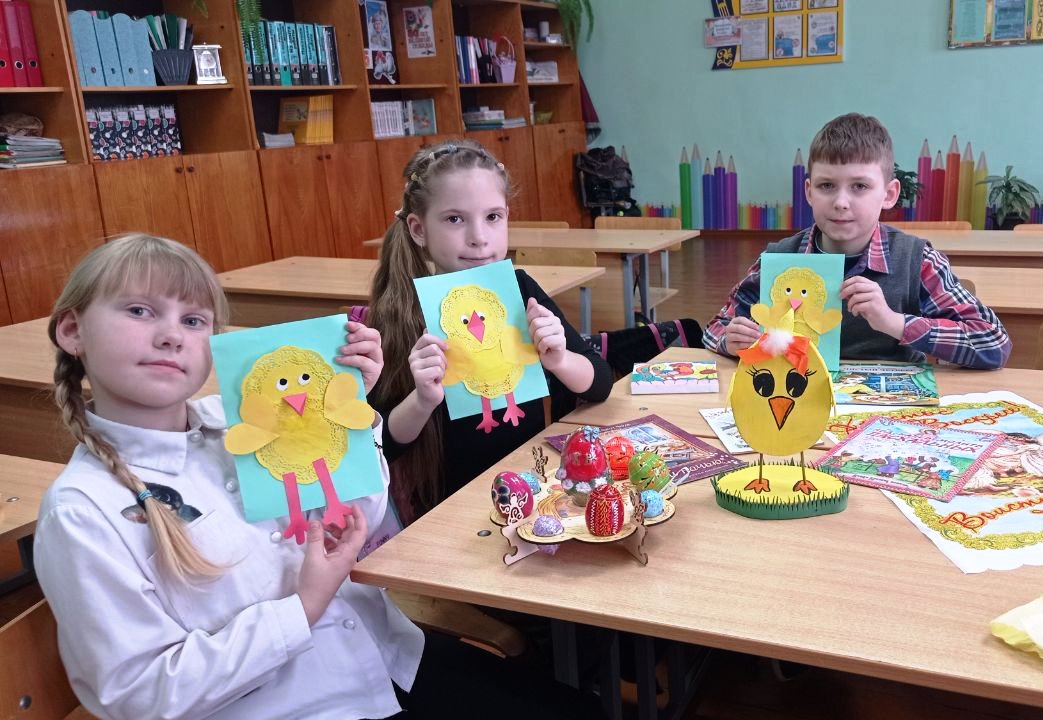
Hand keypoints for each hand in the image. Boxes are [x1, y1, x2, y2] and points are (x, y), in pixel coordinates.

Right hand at [298, 507, 367, 625]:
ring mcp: (340, 561)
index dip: (359, 518)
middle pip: (351, 534)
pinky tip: (317, 536)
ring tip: (320, 523)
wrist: (309, 604)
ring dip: (333, 530)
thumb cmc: (314, 582)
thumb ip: (315, 537)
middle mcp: (347, 556)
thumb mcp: (313, 557)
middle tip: (332, 512)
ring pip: (341, 540)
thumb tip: (314, 520)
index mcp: (348, 554)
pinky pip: (333, 547)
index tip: (352, 506)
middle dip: (343, 521)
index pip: (360, 532)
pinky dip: (327, 539)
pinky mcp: (332, 564)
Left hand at [335, 321, 382, 393]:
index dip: (359, 326)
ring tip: (341, 350)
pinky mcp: (375, 372)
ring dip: (355, 346)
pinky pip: (365, 361)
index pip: (369, 331)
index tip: (347, 325)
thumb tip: (335, 333)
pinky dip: (351, 359)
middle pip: (375, 335)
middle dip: (361, 333)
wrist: (348, 394)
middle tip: (347, 338)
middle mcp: (376, 353)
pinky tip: (340, 360)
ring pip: (372, 347)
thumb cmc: (345, 373)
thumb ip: (344, 345)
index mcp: (369, 346)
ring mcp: (377, 362)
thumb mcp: (344, 356)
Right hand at [409, 331, 447, 408]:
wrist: (429, 395)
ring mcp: (414, 367)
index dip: (439, 341)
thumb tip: (427, 328)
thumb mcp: (433, 358)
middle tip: (440, 368)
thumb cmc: (434, 375)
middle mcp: (412, 357)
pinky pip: (438, 370)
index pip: (426, 338)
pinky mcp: (419, 376)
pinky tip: (435, 380)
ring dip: (442, 369)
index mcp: (415, 350)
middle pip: (434, 349)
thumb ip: (431, 345)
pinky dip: (441, 376)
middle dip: (443, 359)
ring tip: (437, 375)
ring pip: (438, 360)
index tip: (446, 348)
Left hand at [527, 298, 566, 370]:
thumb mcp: (532, 328)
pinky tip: (545, 350)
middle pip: (535, 322)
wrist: (551, 360)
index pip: (536, 309)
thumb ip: (531, 314)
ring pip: (540, 333)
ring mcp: (560, 329)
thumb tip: (531, 299)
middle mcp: (555, 320)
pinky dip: (541, 348)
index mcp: (548, 315)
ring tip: (540, 345)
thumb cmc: (540, 344)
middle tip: (536, 340)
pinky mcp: (561, 340)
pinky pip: (545, 341)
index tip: (531, 328)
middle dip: (532, 334)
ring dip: (536, 342)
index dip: (529, 319)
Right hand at [723, 316, 761, 354]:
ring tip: (756, 340)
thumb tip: (762, 330)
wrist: (733, 344)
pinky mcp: (730, 346)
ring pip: (738, 336)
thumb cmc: (742, 334)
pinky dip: (747, 345)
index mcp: (735, 321)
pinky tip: (753, 345)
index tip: (759, 328)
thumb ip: (753, 328)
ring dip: (749, 338)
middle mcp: (730, 328)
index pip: (741, 320)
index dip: (750, 324)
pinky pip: (739, 345)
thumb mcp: (746, 328)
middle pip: (739, 328)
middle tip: (759, 335)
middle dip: (750, 331)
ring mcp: (729, 337)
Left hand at [839, 277, 904, 338]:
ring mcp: (875, 297)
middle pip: (855, 286)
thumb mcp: (864, 299)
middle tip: (840, 297)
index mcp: (873, 285)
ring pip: (855, 297)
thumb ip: (856, 294)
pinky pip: (857, 306)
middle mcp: (875, 289)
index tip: (840, 288)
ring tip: (850, 309)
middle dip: (845, 291)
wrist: (886, 320)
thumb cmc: (873, 310)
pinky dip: (853, 310)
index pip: (858, 278)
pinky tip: (856, 314)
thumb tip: (843, 291)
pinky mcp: (873, 306)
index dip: (847, 282)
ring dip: (849, 304)